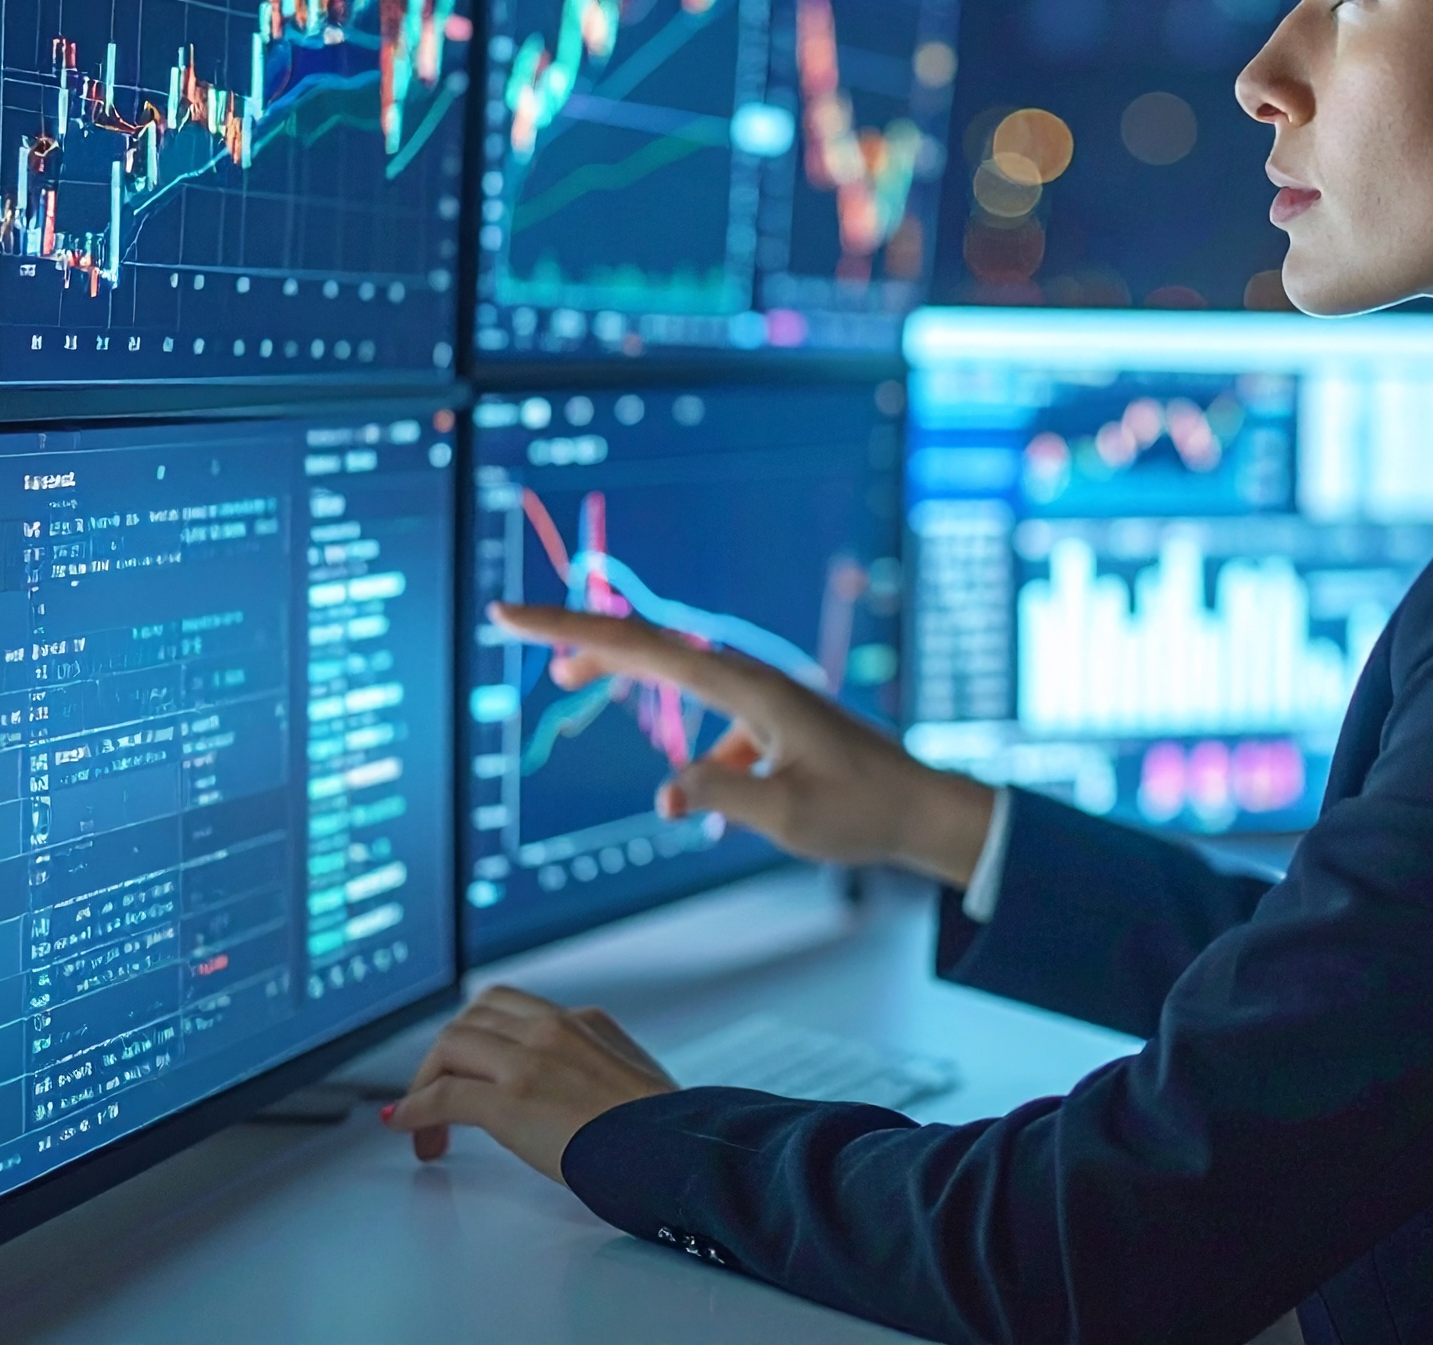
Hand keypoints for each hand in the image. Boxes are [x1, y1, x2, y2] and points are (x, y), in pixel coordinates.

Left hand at [382, 986, 675, 1179]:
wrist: (676, 1146)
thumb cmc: (665, 1128)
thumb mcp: (633, 1076)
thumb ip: (598, 1067)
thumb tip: (576, 1092)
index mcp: (584, 1020)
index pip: (510, 1007)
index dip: (477, 1036)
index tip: (465, 1064)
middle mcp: (553, 1027)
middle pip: (472, 1017)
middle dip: (446, 1055)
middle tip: (437, 1094)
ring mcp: (529, 1059)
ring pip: (450, 1045)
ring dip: (425, 1082)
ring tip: (422, 1122)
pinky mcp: (510, 1098)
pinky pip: (443, 1095)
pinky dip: (415, 1109)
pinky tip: (407, 1126)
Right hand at [488, 602, 995, 886]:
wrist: (922, 809)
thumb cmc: (861, 811)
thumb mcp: (785, 815)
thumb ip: (722, 796)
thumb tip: (668, 790)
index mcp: (748, 687)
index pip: (643, 647)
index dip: (571, 630)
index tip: (510, 616)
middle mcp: (751, 677)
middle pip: (650, 642)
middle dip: (579, 633)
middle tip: (512, 627)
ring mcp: (762, 695)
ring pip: (673, 674)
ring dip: (619, 673)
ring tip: (565, 683)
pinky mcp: (770, 719)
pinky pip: (708, 719)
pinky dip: (683, 744)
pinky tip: (689, 795)